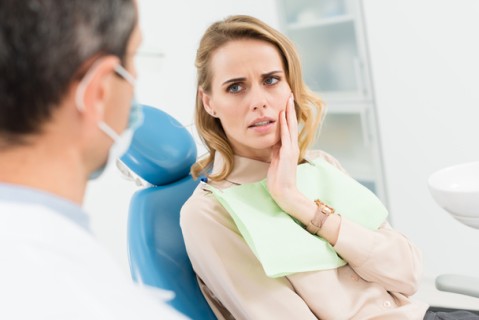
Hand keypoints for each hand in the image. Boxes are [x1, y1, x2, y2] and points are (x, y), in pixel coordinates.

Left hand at [267, 94, 299, 212]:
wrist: (284, 192)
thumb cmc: (279, 179)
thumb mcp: (276, 160)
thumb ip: (276, 150)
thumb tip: (273, 141)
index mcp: (289, 148)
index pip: (288, 128)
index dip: (287, 115)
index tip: (285, 103)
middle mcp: (292, 147)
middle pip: (292, 124)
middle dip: (290, 110)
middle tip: (289, 96)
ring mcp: (291, 150)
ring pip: (290, 127)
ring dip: (288, 114)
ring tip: (288, 101)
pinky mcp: (288, 154)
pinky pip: (285, 137)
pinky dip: (285, 126)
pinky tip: (283, 117)